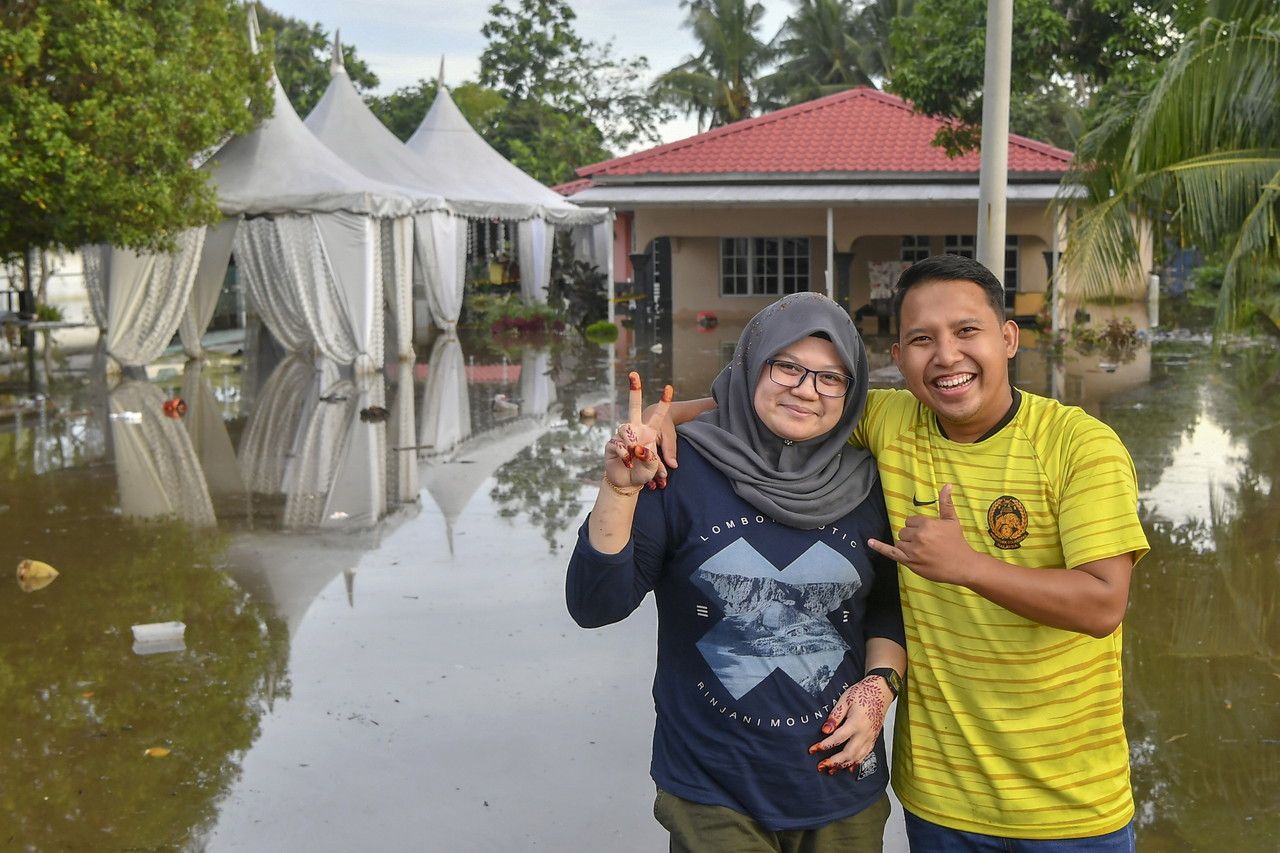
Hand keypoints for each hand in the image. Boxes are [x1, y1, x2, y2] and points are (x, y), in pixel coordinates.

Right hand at [606, 372, 673, 489]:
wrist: (626, 483)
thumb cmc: (643, 472)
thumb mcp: (654, 467)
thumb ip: (653, 460)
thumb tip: (644, 452)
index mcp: (650, 432)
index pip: (658, 416)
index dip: (664, 402)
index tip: (669, 387)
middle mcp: (635, 430)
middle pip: (633, 407)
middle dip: (634, 390)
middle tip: (633, 373)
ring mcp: (622, 436)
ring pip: (624, 429)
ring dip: (631, 442)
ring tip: (634, 456)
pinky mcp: (611, 444)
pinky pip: (617, 444)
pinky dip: (624, 455)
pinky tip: (628, 463)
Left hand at [808, 676, 890, 773]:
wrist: (881, 692)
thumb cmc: (862, 693)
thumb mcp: (845, 700)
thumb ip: (835, 716)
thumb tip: (825, 730)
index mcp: (856, 723)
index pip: (837, 738)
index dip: (824, 746)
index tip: (813, 749)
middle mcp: (864, 733)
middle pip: (848, 753)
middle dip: (833, 761)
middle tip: (820, 766)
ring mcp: (870, 738)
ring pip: (857, 757)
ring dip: (843, 766)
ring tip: (830, 771)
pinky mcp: (873, 739)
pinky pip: (865, 755)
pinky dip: (856, 763)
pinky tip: (848, 769)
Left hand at [867, 484, 973, 583]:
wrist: (962, 565)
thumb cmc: (957, 542)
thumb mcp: (952, 520)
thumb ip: (946, 503)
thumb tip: (947, 485)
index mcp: (926, 524)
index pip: (911, 521)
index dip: (918, 527)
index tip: (928, 534)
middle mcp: (918, 536)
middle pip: (904, 531)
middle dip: (912, 535)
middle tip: (926, 543)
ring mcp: (912, 550)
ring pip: (899, 542)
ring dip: (906, 545)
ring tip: (921, 550)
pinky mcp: (909, 562)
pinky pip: (890, 552)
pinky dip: (879, 547)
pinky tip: (870, 542)